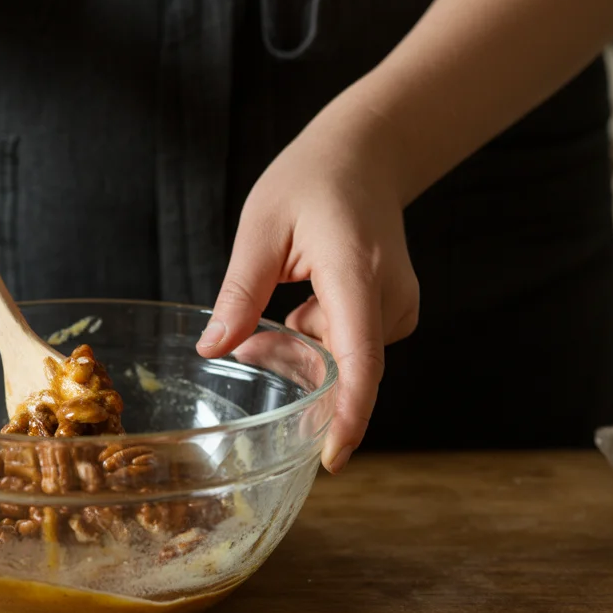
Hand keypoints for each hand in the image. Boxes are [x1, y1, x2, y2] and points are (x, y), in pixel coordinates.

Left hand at [196, 116, 419, 473]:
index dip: (347, 413)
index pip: (360, 358)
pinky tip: (303, 304)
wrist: (366, 155)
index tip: (332, 457)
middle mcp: (390, 295)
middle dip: (293, 364)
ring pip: (343, 357)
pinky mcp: (396, 312)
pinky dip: (321, 337)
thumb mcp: (260, 228)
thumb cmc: (311, 182)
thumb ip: (240, 292)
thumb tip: (213, 349)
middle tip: (251, 335)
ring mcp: (400, 305)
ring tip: (279, 303)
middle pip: (341, 364)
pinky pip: (352, 345)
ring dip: (303, 347)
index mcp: (355, 272)